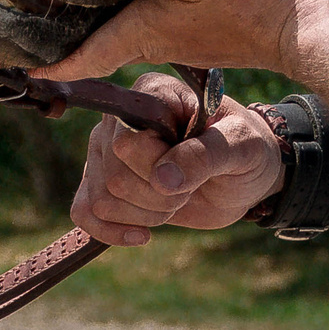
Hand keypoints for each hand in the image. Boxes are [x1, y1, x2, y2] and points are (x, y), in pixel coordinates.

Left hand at [32, 0, 328, 83]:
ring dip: (89, 38)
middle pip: (97, 51)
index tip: (15, 72)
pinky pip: (145, 31)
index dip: (51, 65)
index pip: (86, 55)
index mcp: (146, 31)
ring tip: (58, 24)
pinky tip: (117, 7)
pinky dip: (121, 25)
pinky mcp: (194, 29)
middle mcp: (155, 40)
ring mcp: (176, 38)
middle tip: (23, 43)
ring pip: (120, 41)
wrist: (308, 20)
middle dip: (62, 51)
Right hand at [69, 73, 284, 246]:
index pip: (127, 141)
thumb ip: (206, 155)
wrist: (244, 176)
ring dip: (145, 214)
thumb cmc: (246, 148)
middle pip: (112, 175)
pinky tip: (143, 234)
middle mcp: (119, 119)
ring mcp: (105, 151)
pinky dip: (110, 231)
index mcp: (151, 94)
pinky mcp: (103, 183)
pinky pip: (82, 212)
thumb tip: (163, 180)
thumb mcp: (242, 146)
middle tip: (190, 188)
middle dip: (158, 197)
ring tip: (175, 200)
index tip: (196, 166)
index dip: (159, 168)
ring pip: (101, 199)